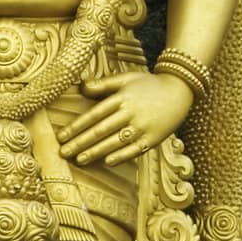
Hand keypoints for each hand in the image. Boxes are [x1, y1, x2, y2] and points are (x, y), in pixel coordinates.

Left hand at [56, 71, 193, 166]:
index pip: (94, 115)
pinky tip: (107, 162)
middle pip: (101, 131)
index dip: (76, 127)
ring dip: (96, 152)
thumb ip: (103, 84)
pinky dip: (121, 156)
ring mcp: (143, 127)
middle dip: (80, 143)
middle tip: (63, 153)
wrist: (180, 91)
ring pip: (115, 142)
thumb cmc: (148, 84)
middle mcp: (131, 113)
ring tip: (79, 160)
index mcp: (122, 98)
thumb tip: (80, 87)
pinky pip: (135, 150)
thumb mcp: (125, 79)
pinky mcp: (154, 138)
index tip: (61, 136)